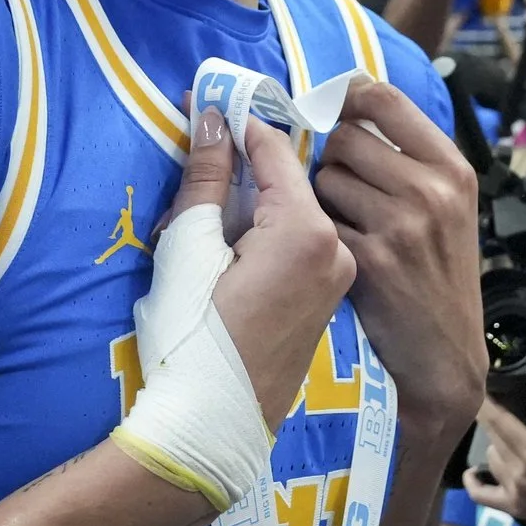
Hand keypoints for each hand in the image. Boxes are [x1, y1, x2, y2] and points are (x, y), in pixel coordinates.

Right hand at [172, 108, 359, 431]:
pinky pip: (301, 243)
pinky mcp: (329, 297)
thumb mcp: (188, 247)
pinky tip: (230, 242)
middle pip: (290, 181)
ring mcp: (337, 276)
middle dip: (244, 167)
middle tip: (201, 156)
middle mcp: (335, 249)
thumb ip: (207, 179)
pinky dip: (268, 231)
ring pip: (295, 212)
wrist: (213, 422)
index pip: (274, 152)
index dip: (237, 125)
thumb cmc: (192, 336)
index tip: (209, 102)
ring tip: (206, 212)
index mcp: (307, 231)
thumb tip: (212, 119)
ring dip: (254, 202)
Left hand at [312, 76, 485, 442]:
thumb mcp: (447, 209)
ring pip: (325, 177)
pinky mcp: (369, 259)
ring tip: (344, 225)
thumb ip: (410, 162)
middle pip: (345, 137)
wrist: (444, 354)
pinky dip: (318, 230)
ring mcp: (402, 225)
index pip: (385, 98)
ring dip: (319, 196)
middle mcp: (432, 190)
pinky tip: (337, 251)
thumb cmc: (438, 276)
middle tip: (340, 189)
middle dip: (330, 158)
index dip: (344, 94)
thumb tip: (348, 111)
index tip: (324, 102)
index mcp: (452, 168)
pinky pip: (317, 218)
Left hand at [470, 330, 525, 525]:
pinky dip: (475, 483)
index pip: (494, 419)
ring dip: (498, 447)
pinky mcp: (515, 509)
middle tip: (503, 406)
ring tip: (511, 435)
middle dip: (497, 421)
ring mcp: (516, 494)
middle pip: (492, 438)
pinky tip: (473, 471)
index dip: (482, 400)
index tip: (474, 382)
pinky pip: (483, 497)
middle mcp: (519, 474)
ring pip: (491, 461)